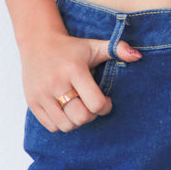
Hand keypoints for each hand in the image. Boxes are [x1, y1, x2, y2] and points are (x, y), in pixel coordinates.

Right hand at [20, 28, 141, 131]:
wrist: (38, 42)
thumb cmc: (72, 48)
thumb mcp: (94, 46)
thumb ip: (118, 49)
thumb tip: (138, 56)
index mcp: (74, 70)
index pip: (95, 103)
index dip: (105, 106)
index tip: (106, 100)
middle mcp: (55, 83)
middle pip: (80, 118)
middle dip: (91, 115)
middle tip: (91, 105)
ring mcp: (41, 94)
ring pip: (66, 125)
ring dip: (76, 121)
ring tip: (78, 108)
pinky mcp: (32, 102)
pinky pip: (51, 126)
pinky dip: (61, 123)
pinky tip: (65, 109)